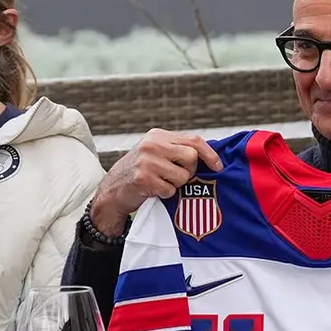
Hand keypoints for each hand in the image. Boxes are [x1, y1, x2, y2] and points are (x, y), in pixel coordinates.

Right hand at [89, 129, 223, 236]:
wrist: (112, 191)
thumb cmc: (140, 173)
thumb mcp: (156, 153)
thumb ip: (177, 150)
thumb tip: (209, 156)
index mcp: (158, 135)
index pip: (194, 140)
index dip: (210, 154)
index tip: (219, 167)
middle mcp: (152, 144)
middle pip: (191, 158)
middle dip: (188, 172)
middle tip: (175, 177)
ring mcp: (147, 161)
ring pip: (182, 176)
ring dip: (175, 185)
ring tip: (160, 183)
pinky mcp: (143, 178)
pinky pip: (170, 190)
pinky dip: (165, 194)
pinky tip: (153, 190)